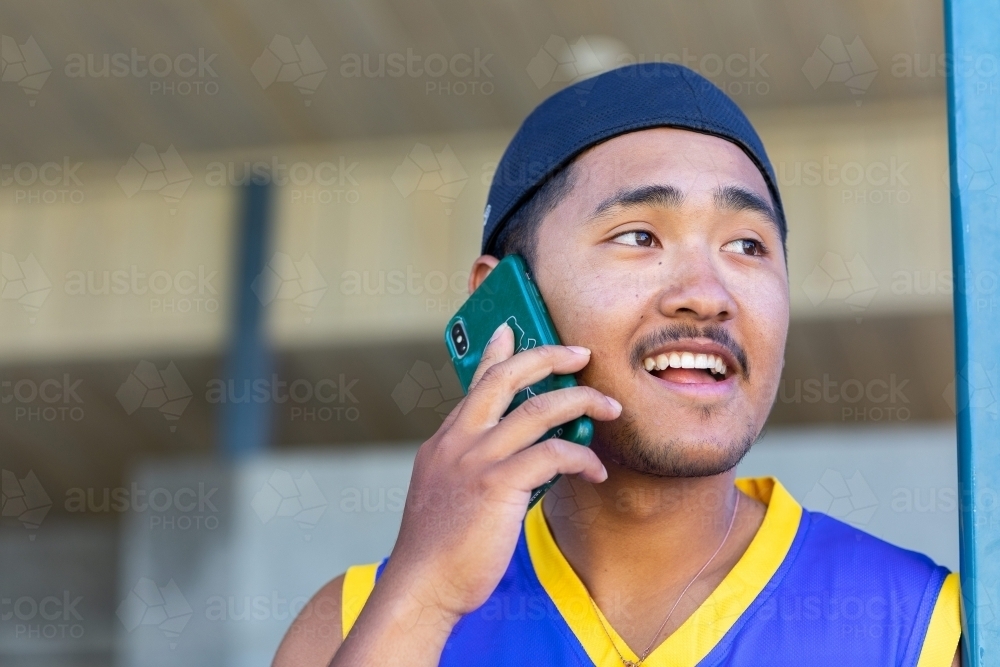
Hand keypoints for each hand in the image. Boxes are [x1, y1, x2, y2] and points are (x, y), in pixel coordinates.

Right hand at [377, 322, 619, 624]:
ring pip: (538, 410)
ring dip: (582, 401)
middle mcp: (458, 441)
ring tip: (610, 406)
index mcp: (445, 441)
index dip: (496, 352)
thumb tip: (512, 456)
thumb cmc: (439, 550)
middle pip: (506, 378)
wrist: (421, 587)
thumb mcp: (445, 493)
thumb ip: (470, 466)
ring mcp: (476, 460)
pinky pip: (552, 454)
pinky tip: (595, 470)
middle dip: (548, 357)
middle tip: (581, 353)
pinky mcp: (497, 485)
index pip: (474, 383)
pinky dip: (580, 457)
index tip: (511, 329)